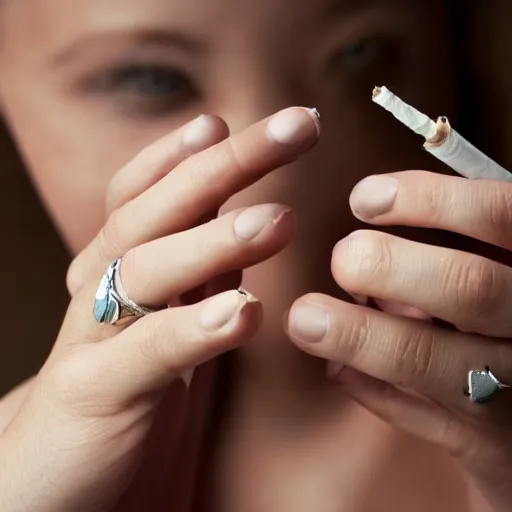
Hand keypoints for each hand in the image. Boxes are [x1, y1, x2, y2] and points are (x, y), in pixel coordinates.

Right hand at [0, 107, 319, 511]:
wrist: (53, 485)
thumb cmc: (125, 397)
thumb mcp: (171, 321)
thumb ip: (198, 275)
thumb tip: (245, 229)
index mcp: (122, 272)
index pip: (146, 194)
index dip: (181, 154)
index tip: (226, 119)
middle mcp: (100, 290)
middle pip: (155, 211)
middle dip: (223, 165)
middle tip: (293, 129)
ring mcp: (91, 339)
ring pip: (146, 269)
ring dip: (213, 240)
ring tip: (275, 221)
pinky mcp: (92, 395)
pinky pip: (147, 354)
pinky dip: (194, 328)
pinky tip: (241, 309)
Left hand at [287, 171, 511, 511]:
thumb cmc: (507, 316)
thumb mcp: (501, 269)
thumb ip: (464, 241)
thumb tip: (375, 206)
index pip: (501, 215)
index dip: (430, 199)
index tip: (363, 197)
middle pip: (468, 288)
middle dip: (387, 266)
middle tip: (342, 258)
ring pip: (433, 361)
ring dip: (359, 335)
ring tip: (304, 318)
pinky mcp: (492, 448)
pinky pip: (425, 421)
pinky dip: (372, 390)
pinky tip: (338, 368)